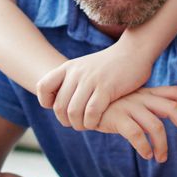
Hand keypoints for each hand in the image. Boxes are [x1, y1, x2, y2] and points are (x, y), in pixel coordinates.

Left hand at [36, 44, 153, 130]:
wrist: (134, 51)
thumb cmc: (111, 65)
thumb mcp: (86, 67)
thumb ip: (73, 81)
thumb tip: (62, 103)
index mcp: (68, 67)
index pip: (43, 86)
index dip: (46, 102)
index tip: (59, 108)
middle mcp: (76, 73)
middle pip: (59, 106)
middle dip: (66, 121)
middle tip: (77, 124)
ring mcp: (91, 79)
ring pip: (74, 111)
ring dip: (79, 124)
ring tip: (87, 125)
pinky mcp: (106, 87)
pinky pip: (91, 111)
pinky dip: (92, 122)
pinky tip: (98, 122)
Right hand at [95, 86, 176, 161]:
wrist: (82, 103)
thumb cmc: (113, 106)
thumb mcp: (135, 101)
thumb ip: (153, 105)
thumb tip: (176, 116)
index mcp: (149, 92)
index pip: (176, 92)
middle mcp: (142, 97)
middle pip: (172, 108)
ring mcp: (130, 106)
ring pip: (156, 126)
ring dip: (163, 145)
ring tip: (162, 158)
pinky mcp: (117, 118)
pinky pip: (136, 134)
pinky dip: (144, 147)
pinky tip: (147, 155)